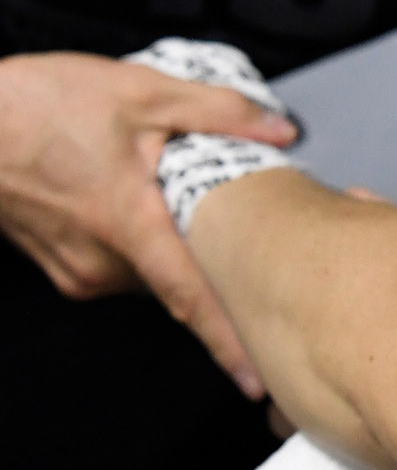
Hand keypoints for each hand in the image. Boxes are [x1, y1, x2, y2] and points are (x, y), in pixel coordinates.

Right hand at [0, 50, 298, 397]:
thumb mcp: (144, 91)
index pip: (189, 297)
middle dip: (214, 256)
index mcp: (128, 224)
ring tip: (179, 191)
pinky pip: (122, 263)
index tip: (257, 378)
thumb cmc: (42, 104)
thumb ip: (221, 112)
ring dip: (175, 242)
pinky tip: (142, 197)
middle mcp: (100, 260)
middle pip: (180, 278)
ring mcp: (76, 267)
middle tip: (241, 219)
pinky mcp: (61, 264)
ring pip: (151, 269)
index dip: (227, 341)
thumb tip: (281, 132)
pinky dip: (144, 240)